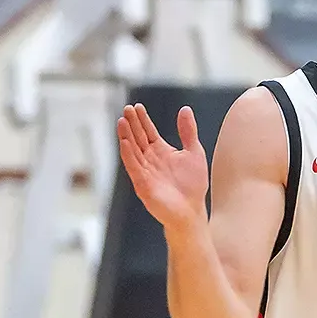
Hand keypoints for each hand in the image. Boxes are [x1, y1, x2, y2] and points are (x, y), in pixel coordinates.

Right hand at [117, 104, 207, 233]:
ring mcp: (144, 171)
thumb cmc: (193, 185)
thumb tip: (184, 109)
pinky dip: (128, 154)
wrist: (191, 211)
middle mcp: (150, 160)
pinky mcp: (142, 184)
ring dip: (126, 136)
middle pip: (138, 138)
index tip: (137, 106)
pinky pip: (133, 167)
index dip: (142, 119)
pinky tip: (125, 142)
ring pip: (133, 150)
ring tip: (122, 121)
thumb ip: (188, 131)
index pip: (148, 131)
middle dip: (132, 124)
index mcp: (161, 151)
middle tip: (127, 108)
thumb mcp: (194, 152)